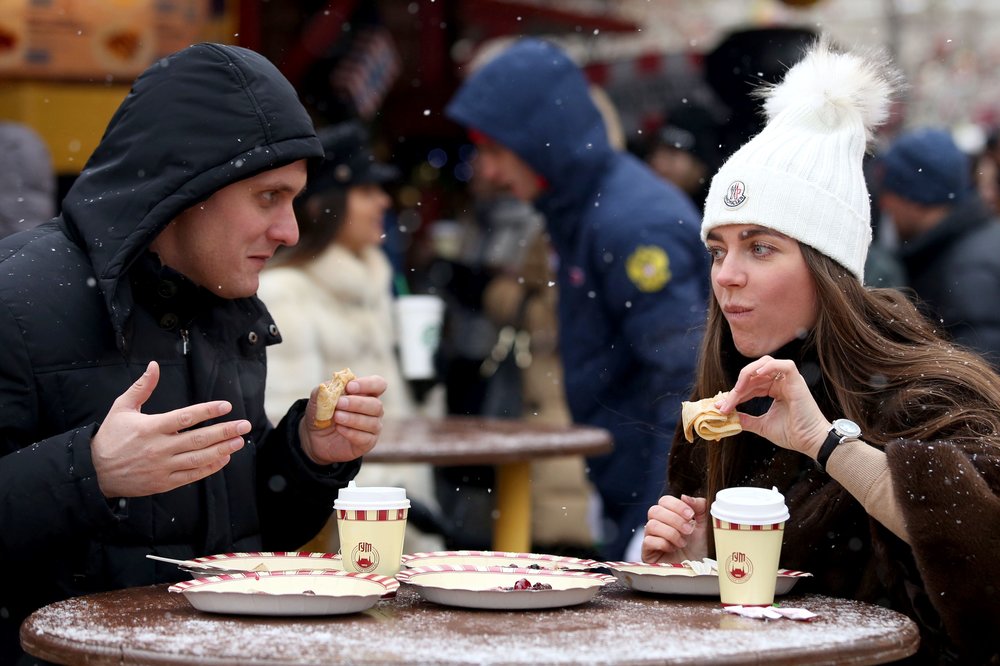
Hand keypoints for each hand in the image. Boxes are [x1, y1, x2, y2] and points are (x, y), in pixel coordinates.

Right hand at [92, 361, 249, 497]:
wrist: (93, 472)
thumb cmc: (110, 437)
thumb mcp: (121, 408)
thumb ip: (141, 387)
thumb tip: (154, 365)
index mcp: (151, 427)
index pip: (185, 417)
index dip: (208, 411)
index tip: (226, 406)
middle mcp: (159, 448)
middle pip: (198, 439)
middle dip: (225, 431)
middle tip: (244, 425)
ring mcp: (162, 467)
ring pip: (198, 458)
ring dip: (222, 450)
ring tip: (239, 441)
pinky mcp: (164, 482)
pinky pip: (192, 475)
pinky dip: (209, 467)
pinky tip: (223, 458)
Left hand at [299, 374, 385, 464]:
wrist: (315, 436)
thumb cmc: (323, 412)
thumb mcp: (319, 399)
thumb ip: (325, 389)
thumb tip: (332, 384)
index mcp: (366, 393)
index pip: (378, 384)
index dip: (367, 384)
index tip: (349, 387)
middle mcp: (374, 409)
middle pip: (376, 405)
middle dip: (357, 403)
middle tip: (339, 404)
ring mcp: (373, 427)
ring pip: (372, 422)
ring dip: (353, 418)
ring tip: (336, 417)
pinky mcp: (368, 442)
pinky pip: (365, 438)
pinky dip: (351, 432)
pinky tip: (339, 428)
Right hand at [641, 494, 708, 563]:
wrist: (699, 570)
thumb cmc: (700, 548)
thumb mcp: (705, 525)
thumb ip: (700, 507)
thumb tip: (685, 496)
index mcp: (670, 515)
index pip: (664, 500)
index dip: (676, 505)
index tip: (691, 515)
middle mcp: (658, 524)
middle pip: (654, 510)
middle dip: (674, 519)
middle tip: (689, 530)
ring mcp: (651, 538)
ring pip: (651, 525)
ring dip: (670, 533)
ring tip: (683, 543)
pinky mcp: (647, 552)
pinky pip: (648, 541)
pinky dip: (663, 543)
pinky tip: (672, 549)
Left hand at [715, 355, 830, 459]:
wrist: (810, 442)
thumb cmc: (792, 434)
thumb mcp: (762, 425)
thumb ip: (747, 420)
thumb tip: (730, 417)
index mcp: (775, 390)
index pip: (751, 384)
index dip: (736, 393)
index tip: (722, 405)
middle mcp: (782, 383)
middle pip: (754, 374)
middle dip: (738, 387)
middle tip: (726, 402)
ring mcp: (790, 381)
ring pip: (766, 364)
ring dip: (748, 374)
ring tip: (738, 390)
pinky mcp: (798, 382)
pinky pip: (785, 365)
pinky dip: (769, 367)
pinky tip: (756, 375)